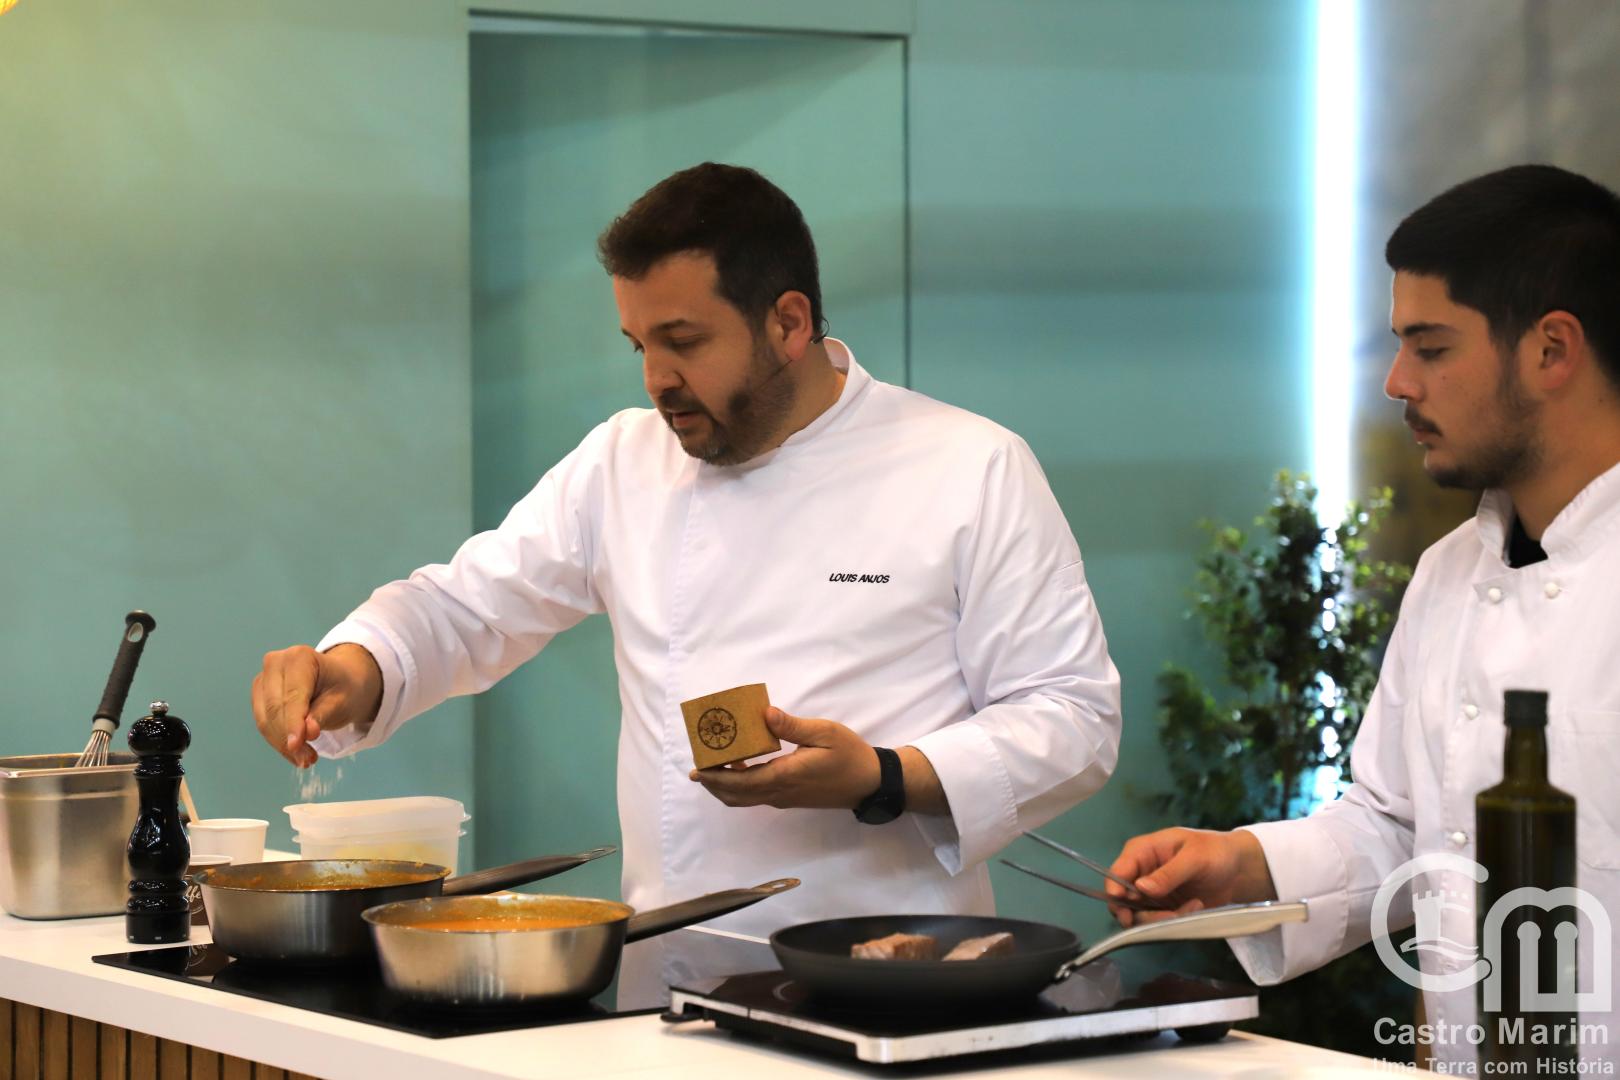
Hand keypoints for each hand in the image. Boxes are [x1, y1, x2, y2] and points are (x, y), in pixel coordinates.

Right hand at [251, 644, 382, 767]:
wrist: (340, 680)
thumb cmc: (344, 688)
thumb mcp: (343, 701)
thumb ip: (322, 715)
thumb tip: (307, 732)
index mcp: (300, 657)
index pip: (292, 696)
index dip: (293, 723)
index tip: (297, 745)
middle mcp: (275, 663)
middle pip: (274, 709)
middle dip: (289, 739)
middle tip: (309, 760)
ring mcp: (263, 678)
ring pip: (265, 720)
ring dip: (283, 744)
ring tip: (306, 759)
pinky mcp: (259, 695)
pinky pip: (264, 724)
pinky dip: (279, 741)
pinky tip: (296, 753)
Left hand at [690, 707, 881, 809]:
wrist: (869, 783)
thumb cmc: (849, 755)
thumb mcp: (824, 733)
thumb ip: (792, 726)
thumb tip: (765, 714)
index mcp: (784, 776)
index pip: (740, 782)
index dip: (715, 777)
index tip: (697, 767)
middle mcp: (779, 792)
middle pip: (735, 795)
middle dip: (713, 782)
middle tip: (697, 766)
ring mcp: (784, 798)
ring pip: (744, 799)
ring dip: (724, 786)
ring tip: (713, 765)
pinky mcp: (789, 797)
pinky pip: (756, 796)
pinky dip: (740, 785)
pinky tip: (741, 765)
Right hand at [1106, 827, 1277, 926]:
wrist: (1237, 869)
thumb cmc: (1215, 851)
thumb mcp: (1194, 857)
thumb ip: (1168, 873)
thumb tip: (1141, 887)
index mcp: (1142, 851)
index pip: (1117, 873)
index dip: (1116, 892)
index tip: (1129, 909)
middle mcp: (1141, 873)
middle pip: (1123, 901)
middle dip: (1143, 913)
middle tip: (1169, 916)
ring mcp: (1151, 893)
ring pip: (1140, 916)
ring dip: (1163, 918)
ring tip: (1191, 907)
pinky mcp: (1163, 908)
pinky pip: (1158, 922)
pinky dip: (1174, 921)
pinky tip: (1194, 907)